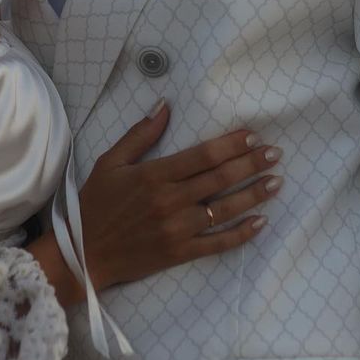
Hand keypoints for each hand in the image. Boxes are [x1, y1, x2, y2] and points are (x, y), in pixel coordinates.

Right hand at [79, 103, 280, 290]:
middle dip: (252, 163)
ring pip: (225, 208)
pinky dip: (242, 233)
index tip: (253, 135)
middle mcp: (170, 200)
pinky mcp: (179, 253)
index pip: (203, 155)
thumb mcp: (110, 162)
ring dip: (254, 194)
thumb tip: (165, 106)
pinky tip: (261, 222)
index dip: (232, 144)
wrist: (83, 253)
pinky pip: (218, 243)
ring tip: (276, 182)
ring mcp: (177, 228)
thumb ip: (140, 134)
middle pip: (221, 178)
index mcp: (155, 175)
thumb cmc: (96, 204)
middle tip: (275, 153)